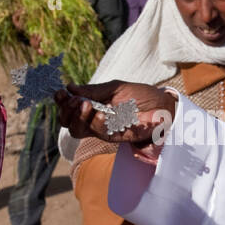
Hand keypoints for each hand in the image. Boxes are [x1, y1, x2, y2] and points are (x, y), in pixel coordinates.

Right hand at [56, 81, 176, 144]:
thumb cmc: (142, 96)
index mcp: (93, 104)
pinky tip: (101, 114)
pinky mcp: (113, 137)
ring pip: (77, 130)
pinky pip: (97, 132)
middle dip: (66, 111)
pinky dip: (96, 122)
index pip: (69, 107)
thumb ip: (94, 90)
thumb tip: (70, 88)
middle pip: (67, 122)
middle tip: (75, 101)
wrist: (164, 108)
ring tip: (85, 105)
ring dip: (77, 117)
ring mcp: (102, 129)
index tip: (60, 93)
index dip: (61, 102)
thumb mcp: (116, 87)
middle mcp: (94, 118)